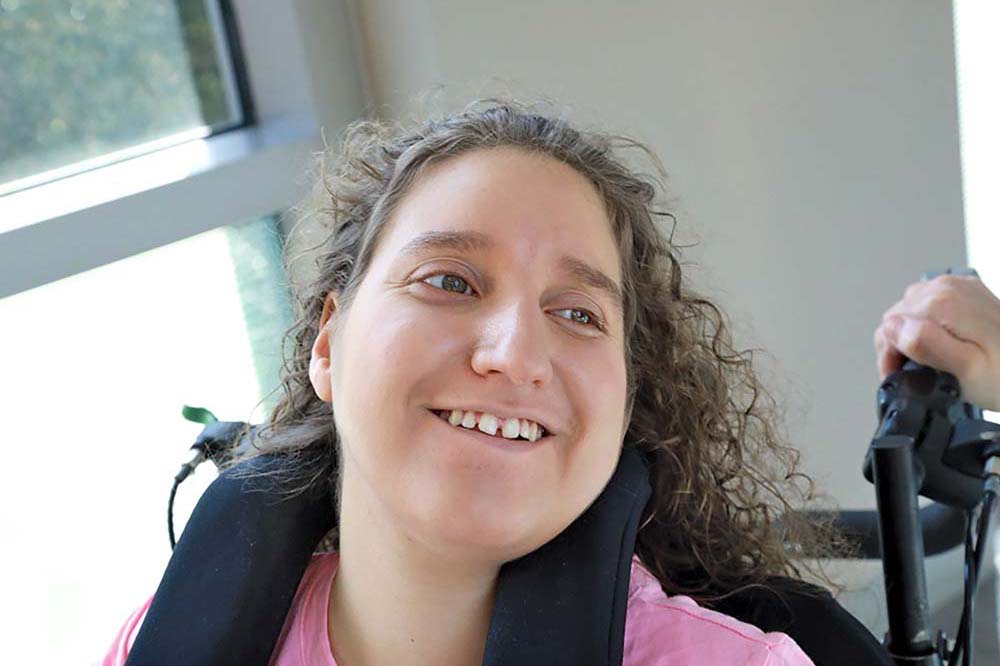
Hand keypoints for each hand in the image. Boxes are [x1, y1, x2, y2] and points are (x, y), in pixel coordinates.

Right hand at [873, 274, 999, 411]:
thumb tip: (893, 328)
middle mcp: (948, 287)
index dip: (891, 357)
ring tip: (933, 362)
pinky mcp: (965, 293)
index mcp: (943, 303)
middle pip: (897, 317)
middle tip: (920, 373)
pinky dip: (929, 327)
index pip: (888, 326)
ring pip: (910, 311)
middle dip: (900, 346)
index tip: (905, 376)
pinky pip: (929, 307)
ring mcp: (958, 287)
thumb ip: (924, 345)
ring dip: (913, 337)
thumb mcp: (965, 371)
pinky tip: (944, 345)